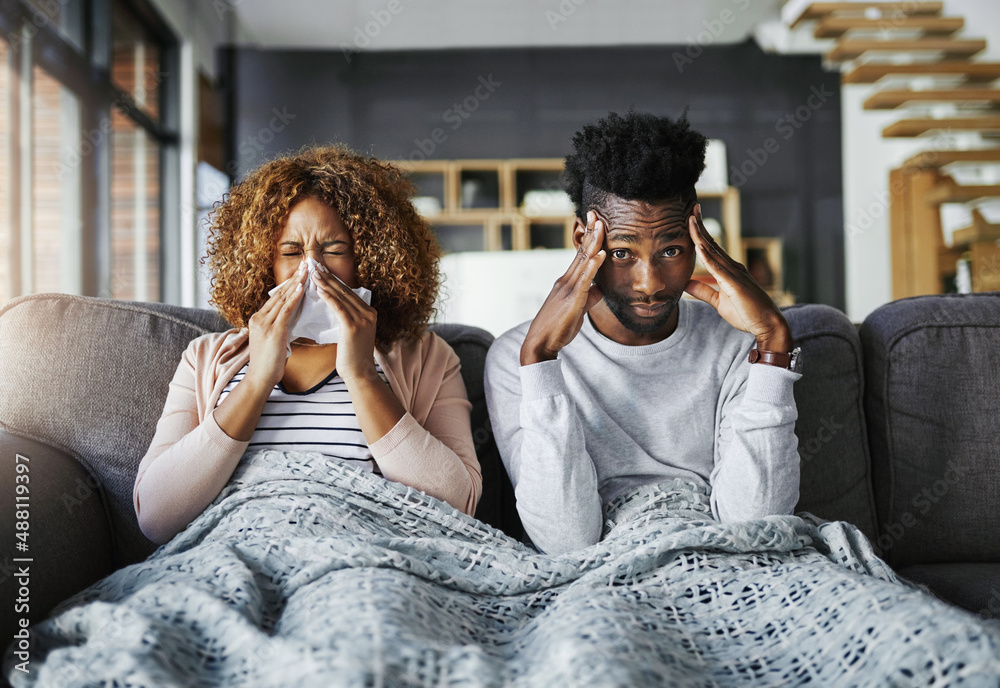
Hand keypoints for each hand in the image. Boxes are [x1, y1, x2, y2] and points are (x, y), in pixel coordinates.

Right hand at [245, 264, 306, 389]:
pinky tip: (302, 288)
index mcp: (258, 319)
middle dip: (294, 279)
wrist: (260, 378)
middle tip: (306, 264)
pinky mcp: (272, 331)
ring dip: (296, 283)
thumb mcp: (275, 339)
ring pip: (282, 299)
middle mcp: (259, 318)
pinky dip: (294, 298)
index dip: (289, 284)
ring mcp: (264, 324)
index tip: (300, 273)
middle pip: (279, 294)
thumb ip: (281, 326)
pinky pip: (285, 310)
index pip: (276, 297)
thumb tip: (294, 316)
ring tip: (307, 270)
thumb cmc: (270, 362)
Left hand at [311, 269, 379, 383]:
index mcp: (369, 313)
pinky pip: (339, 308)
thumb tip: (335, 307)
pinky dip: (328, 297)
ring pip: (341, 297)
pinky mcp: (353, 326)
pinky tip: (319, 289)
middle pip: (345, 291)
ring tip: (313, 273)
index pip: (349, 292)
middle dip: (329, 277)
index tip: (322, 270)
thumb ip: (348, 319)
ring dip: (326, 284)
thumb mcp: (353, 333)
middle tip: (315, 265)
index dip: (334, 280)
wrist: (359, 374)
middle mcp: (369, 313)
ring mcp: (362, 319)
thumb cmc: (352, 356)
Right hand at [520, 211, 605, 364]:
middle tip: (595, 213)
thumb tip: (601, 289)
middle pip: (581, 252)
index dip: (589, 238)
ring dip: (593, 242)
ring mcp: (568, 289)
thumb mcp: (578, 309)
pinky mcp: (572, 300)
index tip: (596, 222)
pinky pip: (584, 280)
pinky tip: (600, 255)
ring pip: (582, 261)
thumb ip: (589, 297)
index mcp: (567, 282)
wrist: (540, 344)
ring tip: (600, 225)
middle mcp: (566, 281)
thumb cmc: (558, 328)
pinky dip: (592, 266)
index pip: (580, 255)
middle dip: (590, 232)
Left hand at [684, 204, 791, 350]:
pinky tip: (699, 246)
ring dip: (701, 235)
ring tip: (691, 219)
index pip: (711, 247)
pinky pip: (718, 269)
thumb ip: (703, 291)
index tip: (691, 219)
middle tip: (691, 208)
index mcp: (729, 270)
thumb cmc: (746, 313)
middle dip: (700, 225)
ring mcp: (734, 274)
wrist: (767, 325)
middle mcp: (732, 267)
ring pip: (714, 251)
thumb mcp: (718, 301)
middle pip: (712, 243)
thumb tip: (686, 283)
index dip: (700, 233)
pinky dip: (708, 257)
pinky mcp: (735, 284)